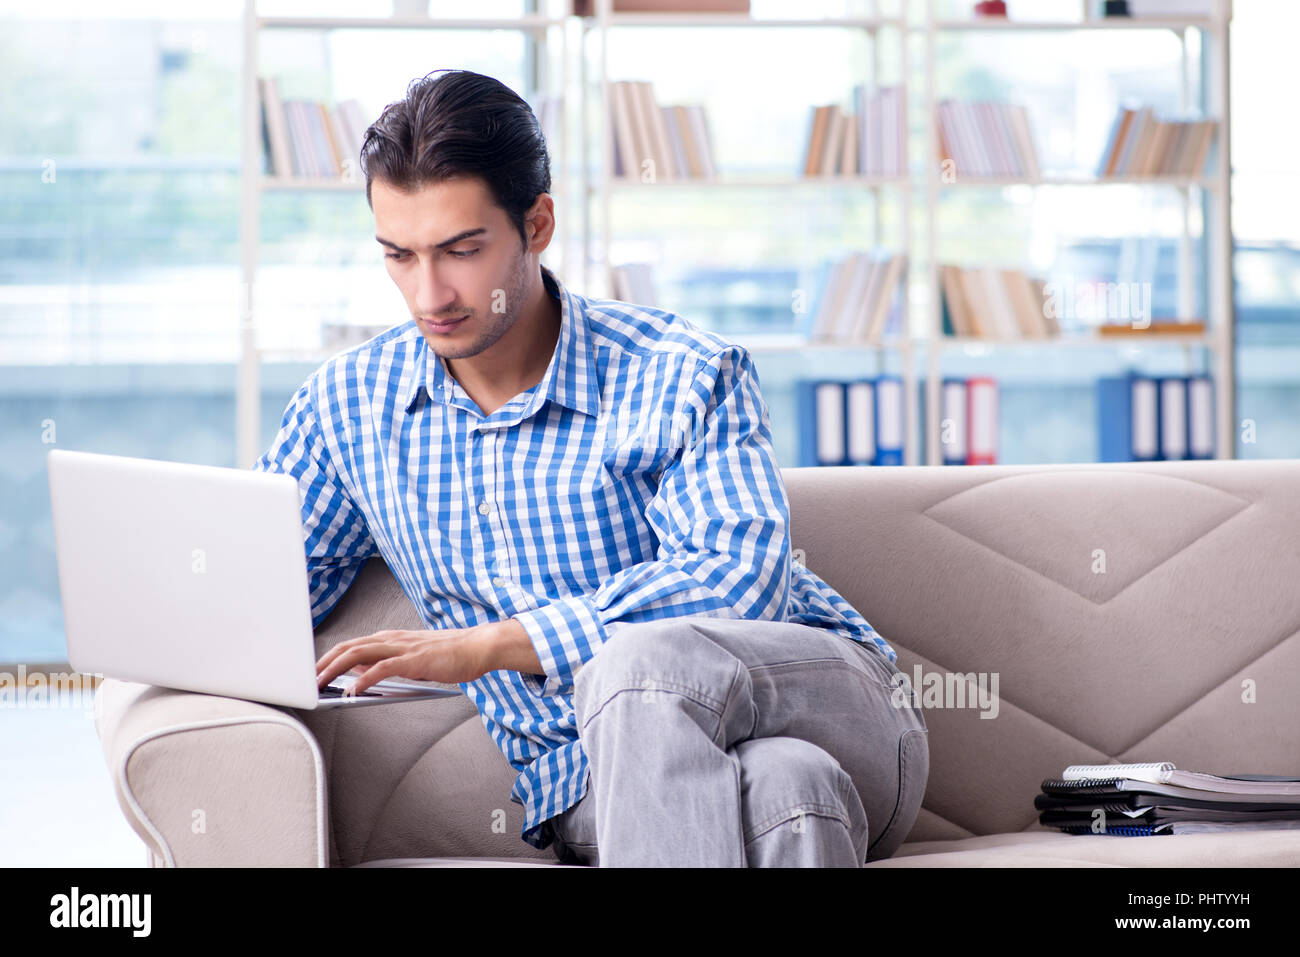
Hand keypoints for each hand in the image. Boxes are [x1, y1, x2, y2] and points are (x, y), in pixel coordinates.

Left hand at [315, 625, 493, 694]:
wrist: (479, 647)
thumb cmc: (452, 655)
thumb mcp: (414, 658)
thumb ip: (390, 663)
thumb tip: (364, 674)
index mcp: (393, 638)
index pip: (353, 644)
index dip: (330, 656)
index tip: (315, 671)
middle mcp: (393, 639)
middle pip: (349, 647)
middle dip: (324, 663)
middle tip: (308, 680)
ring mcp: (403, 648)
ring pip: (359, 654)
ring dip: (336, 669)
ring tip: (321, 685)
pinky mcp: (414, 660)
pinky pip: (383, 668)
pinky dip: (364, 679)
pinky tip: (354, 690)